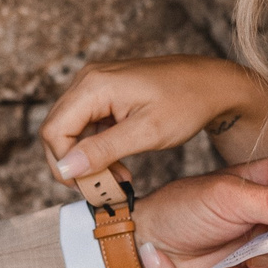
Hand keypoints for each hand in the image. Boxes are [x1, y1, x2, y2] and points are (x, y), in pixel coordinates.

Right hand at [41, 57, 263, 178]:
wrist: (213, 85)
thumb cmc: (187, 104)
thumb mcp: (147, 133)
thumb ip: (103, 150)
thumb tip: (66, 169)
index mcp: (94, 85)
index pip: (54, 131)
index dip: (64, 165)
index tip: (92, 187)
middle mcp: (88, 79)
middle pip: (56, 130)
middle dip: (75, 165)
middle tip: (104, 187)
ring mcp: (96, 84)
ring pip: (70, 131)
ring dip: (87, 159)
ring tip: (119, 177)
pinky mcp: (105, 93)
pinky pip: (86, 125)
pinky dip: (96, 148)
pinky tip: (120, 163)